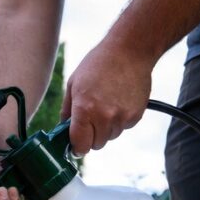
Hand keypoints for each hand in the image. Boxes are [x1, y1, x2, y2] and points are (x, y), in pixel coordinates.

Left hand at [61, 38, 153, 155]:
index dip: (76, 147)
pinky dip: (120, 120)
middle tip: (91, 120)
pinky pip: (124, 128)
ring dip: (106, 128)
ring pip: (110, 137)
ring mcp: (122, 117)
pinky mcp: (136, 115)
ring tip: (106, 105)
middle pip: (96, 145)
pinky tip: (118, 102)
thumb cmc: (99, 64)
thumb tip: (63, 128)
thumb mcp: (74, 84)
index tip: (76, 146)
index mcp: (85, 109)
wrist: (130, 51)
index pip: (80, 144)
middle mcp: (104, 117)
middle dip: (91, 136)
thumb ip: (67, 110)